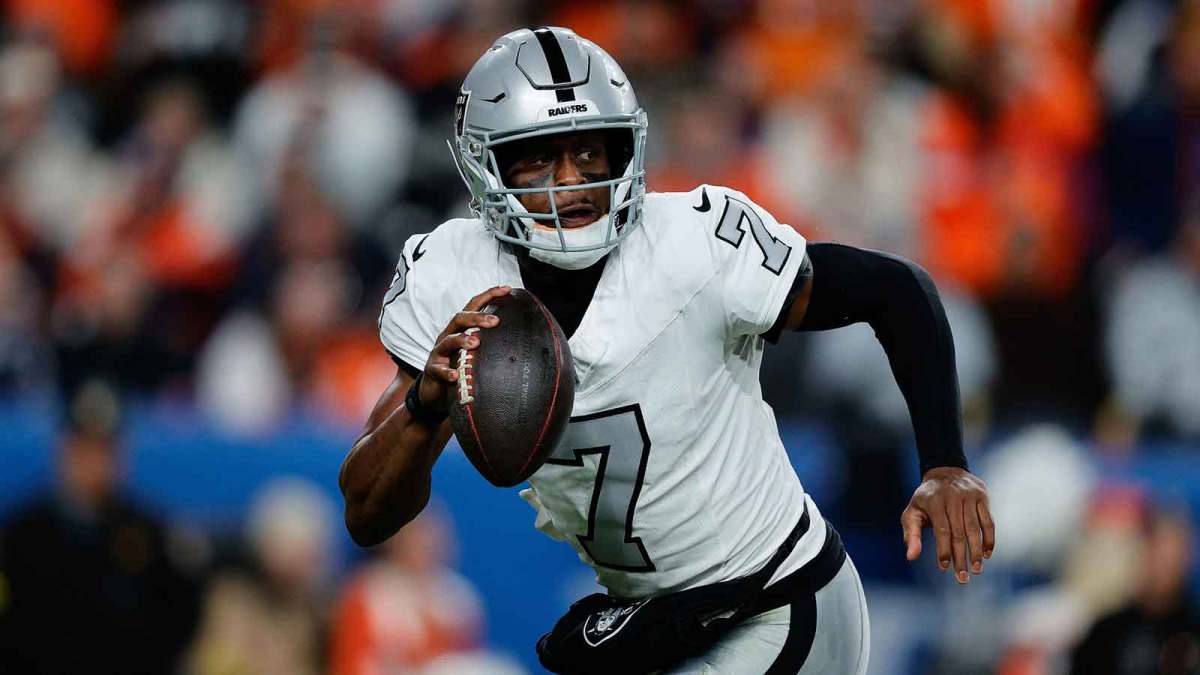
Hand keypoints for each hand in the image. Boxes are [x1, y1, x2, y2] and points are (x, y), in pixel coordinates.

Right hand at [420, 285, 510, 409]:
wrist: (434, 388)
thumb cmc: (458, 365)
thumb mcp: (473, 350)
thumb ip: (490, 341)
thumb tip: (521, 337)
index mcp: (460, 328)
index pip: (473, 306)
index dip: (489, 295)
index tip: (507, 289)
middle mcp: (448, 335)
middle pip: (459, 319)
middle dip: (477, 317)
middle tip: (495, 321)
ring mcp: (439, 352)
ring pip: (448, 341)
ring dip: (462, 340)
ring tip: (475, 343)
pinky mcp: (432, 370)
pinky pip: (439, 369)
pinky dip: (447, 372)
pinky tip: (455, 375)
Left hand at [900, 467, 994, 583]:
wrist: (945, 472)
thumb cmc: (926, 499)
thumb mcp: (912, 512)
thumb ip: (911, 534)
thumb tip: (911, 557)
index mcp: (934, 501)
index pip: (941, 530)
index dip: (944, 550)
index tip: (944, 567)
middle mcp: (953, 497)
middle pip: (959, 532)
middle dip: (961, 556)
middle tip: (963, 577)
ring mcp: (970, 496)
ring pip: (975, 528)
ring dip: (977, 551)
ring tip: (976, 569)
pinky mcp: (983, 497)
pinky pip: (988, 521)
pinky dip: (989, 539)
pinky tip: (987, 554)